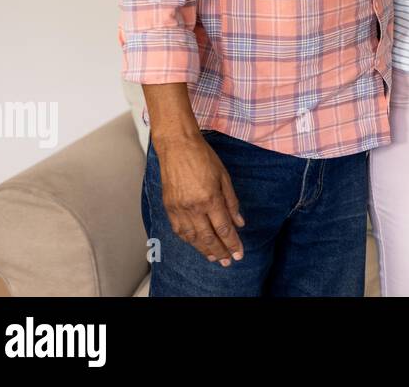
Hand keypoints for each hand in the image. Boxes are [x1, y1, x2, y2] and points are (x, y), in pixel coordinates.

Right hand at [154, 133, 245, 266]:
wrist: (177, 146)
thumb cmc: (204, 157)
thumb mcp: (224, 177)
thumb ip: (232, 202)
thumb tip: (240, 223)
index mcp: (210, 199)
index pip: (224, 229)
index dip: (233, 243)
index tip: (239, 253)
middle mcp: (193, 207)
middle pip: (208, 238)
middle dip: (220, 252)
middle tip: (228, 261)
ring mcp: (179, 209)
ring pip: (192, 237)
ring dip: (204, 250)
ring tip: (213, 257)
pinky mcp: (169, 207)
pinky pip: (179, 230)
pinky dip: (188, 240)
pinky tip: (196, 244)